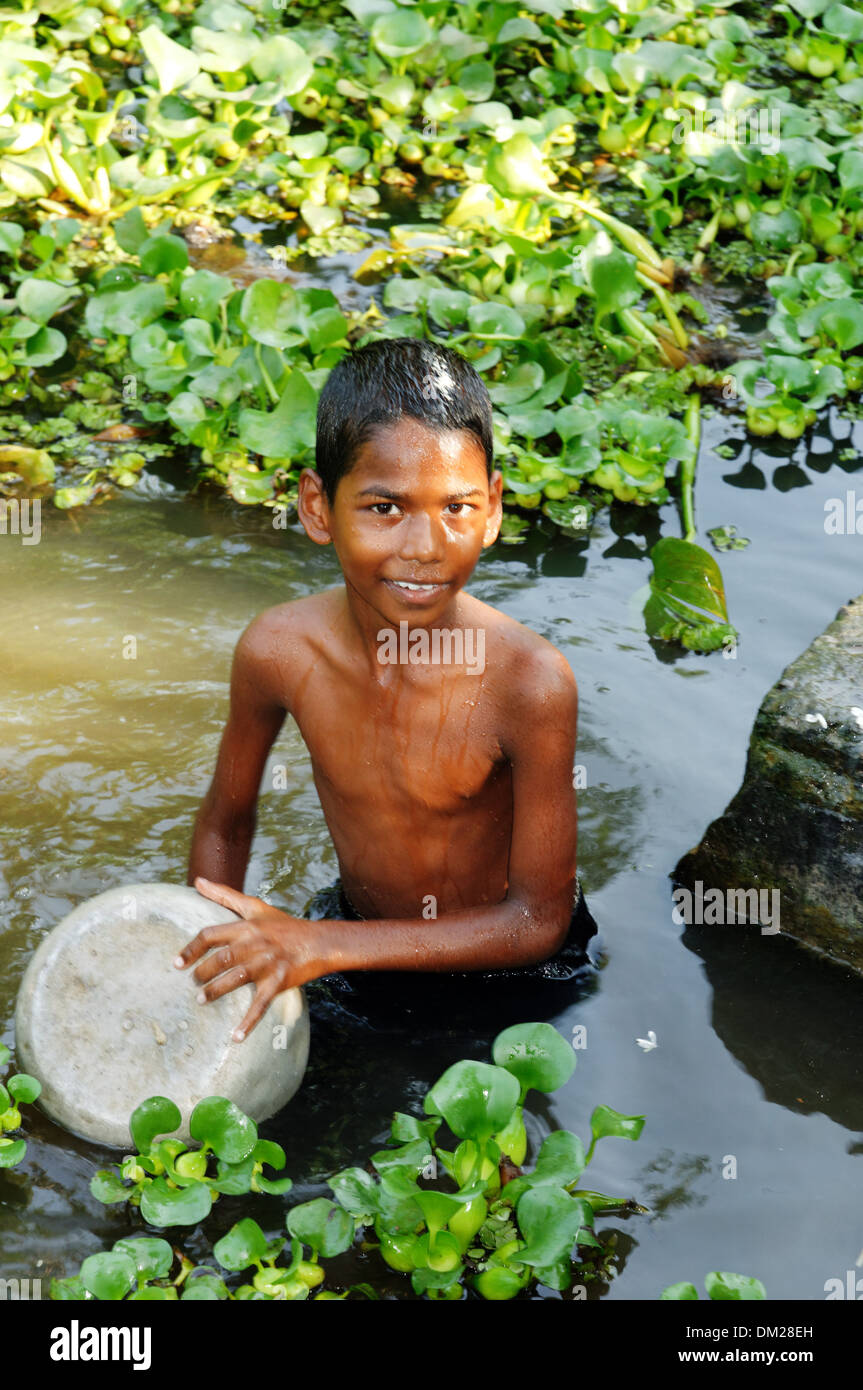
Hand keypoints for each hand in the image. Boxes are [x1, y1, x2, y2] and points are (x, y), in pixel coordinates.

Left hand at [174, 877, 320, 1041]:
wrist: (319, 942)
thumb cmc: (284, 925)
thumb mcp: (255, 906)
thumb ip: (224, 895)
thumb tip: (198, 880)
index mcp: (246, 926)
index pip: (211, 935)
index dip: (191, 949)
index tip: (177, 963)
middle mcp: (255, 943)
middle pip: (221, 958)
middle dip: (202, 973)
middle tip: (193, 983)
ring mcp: (267, 963)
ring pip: (235, 979)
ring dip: (215, 992)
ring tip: (201, 1000)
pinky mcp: (279, 981)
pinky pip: (260, 1004)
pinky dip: (248, 1022)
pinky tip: (235, 1036)